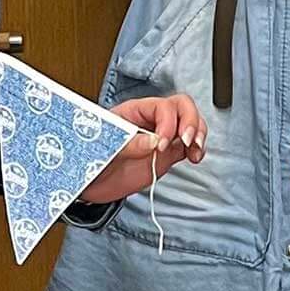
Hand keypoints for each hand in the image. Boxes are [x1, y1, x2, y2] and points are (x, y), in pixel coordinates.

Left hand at [78, 93, 205, 205]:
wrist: (91, 184)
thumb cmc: (92, 160)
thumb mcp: (104, 151)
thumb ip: (129, 145)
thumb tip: (153, 141)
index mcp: (133, 112)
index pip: (161, 106)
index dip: (167, 123)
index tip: (162, 144)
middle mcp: (150, 120)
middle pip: (181, 106)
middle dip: (190, 121)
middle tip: (187, 141)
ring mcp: (161, 136)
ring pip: (190, 122)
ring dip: (198, 134)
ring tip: (195, 150)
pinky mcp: (168, 153)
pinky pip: (189, 144)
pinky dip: (197, 149)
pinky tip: (195, 157)